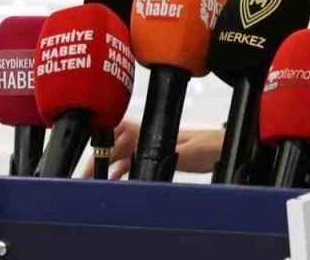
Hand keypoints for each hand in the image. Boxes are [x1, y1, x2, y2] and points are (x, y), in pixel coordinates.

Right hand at [80, 120, 224, 178]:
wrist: (225, 148)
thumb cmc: (212, 145)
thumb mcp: (193, 152)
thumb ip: (173, 154)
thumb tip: (151, 160)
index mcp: (156, 132)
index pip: (123, 127)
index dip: (104, 131)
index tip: (87, 142)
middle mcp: (150, 137)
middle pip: (117, 144)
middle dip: (98, 156)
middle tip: (84, 173)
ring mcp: (152, 147)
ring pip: (122, 155)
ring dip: (107, 166)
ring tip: (92, 181)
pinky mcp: (157, 157)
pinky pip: (132, 163)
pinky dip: (120, 171)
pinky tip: (113, 182)